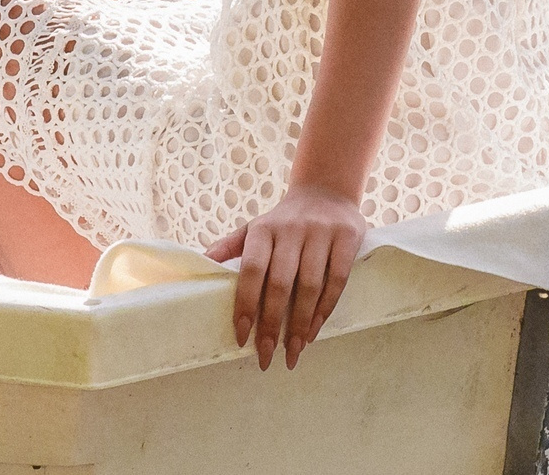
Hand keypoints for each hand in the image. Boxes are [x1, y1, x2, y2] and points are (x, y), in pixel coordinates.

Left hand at [207, 185, 368, 370]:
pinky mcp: (347, 238)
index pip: (252, 271)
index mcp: (263, 230)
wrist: (326, 192)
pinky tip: (314, 331)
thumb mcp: (255, 227)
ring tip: (292, 351)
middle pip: (280, 284)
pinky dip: (325, 309)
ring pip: (309, 286)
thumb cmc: (284, 221)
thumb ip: (229, 246)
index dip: (246, 305)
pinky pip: (337, 280)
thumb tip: (201, 263)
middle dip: (272, 324)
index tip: (242, 337)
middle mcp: (291, 230)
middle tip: (266, 356)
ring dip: (299, 324)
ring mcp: (320, 233)